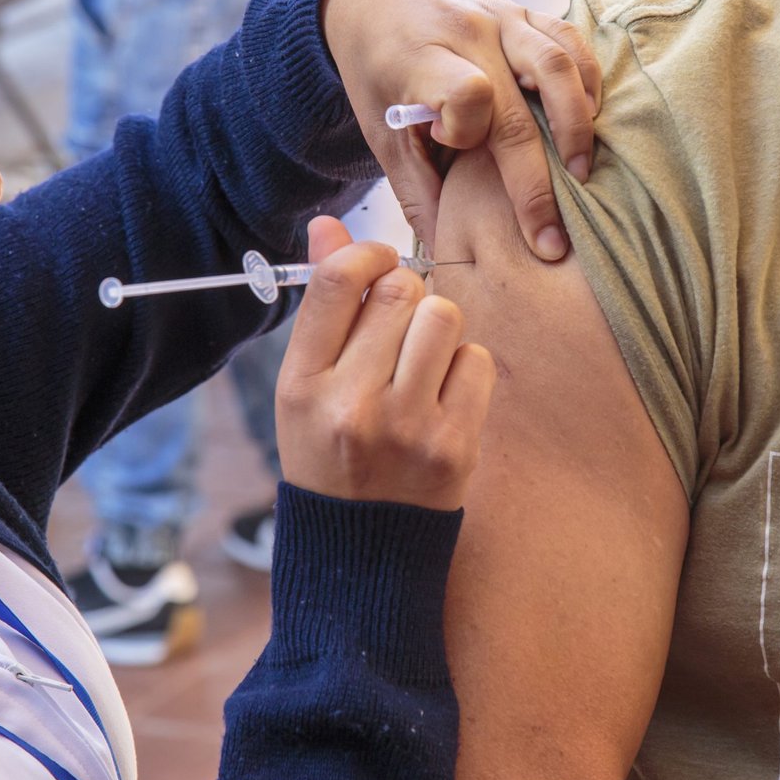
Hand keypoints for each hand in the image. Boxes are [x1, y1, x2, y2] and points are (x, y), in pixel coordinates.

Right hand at [276, 217, 496, 511]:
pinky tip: (442, 395)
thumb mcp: (305, 385)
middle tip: (398, 327)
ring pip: (444, 315)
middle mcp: (350, 404)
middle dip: (405, 293)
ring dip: (438, 325)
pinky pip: (478, 359)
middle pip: (399, 290)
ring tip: (420, 359)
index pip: (339, 278)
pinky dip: (465, 367)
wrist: (363, 555)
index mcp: (301, 384)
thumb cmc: (332, 453)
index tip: (378, 261)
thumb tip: (331, 224)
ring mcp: (406, 428)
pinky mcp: (453, 446)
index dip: (368, 251)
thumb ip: (323, 305)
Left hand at [321, 0, 601, 262]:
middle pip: (518, 108)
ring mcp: (502, 16)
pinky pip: (571, 41)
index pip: (465, 93)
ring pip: (557, 67)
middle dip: (539, 182)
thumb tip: (449, 259)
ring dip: (576, 128)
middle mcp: (468, 32)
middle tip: (554, 240)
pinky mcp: (525, 10)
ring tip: (582, 176)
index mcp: (421, 58)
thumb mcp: (379, 129)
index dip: (467, 129)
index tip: (452, 146)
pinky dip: (587, 83)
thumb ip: (415, 190)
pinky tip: (589, 120)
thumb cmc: (377, 71)